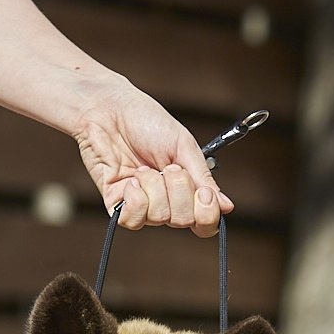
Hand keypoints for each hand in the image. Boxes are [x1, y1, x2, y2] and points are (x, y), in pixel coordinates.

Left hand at [74, 78, 234, 237]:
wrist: (108, 110)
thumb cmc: (146, 121)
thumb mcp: (183, 146)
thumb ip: (203, 177)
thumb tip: (226, 207)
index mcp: (187, 188)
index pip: (205, 222)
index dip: (207, 214)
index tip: (203, 193)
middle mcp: (167, 201)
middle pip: (184, 221)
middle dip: (178, 190)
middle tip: (168, 167)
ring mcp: (143, 205)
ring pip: (160, 217)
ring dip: (154, 187)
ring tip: (143, 167)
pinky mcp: (118, 206)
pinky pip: (134, 220)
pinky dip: (135, 199)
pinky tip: (131, 180)